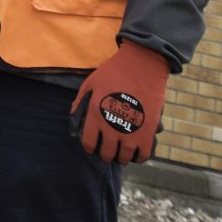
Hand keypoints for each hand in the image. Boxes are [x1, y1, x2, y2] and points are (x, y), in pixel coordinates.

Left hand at [70, 41, 170, 163]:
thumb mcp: (90, 84)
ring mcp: (131, 131)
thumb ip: (80, 103)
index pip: (88, 144)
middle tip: (108, 149)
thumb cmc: (114, 72)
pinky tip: (135, 150)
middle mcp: (112, 127)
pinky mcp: (148, 131)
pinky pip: (142, 155)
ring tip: (121, 151)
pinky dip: (138, 156)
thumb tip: (73, 121)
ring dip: (121, 156)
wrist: (142, 64)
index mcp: (96, 115)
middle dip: (105, 154)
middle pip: (106, 154)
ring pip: (123, 157)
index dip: (90, 148)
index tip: (93, 146)